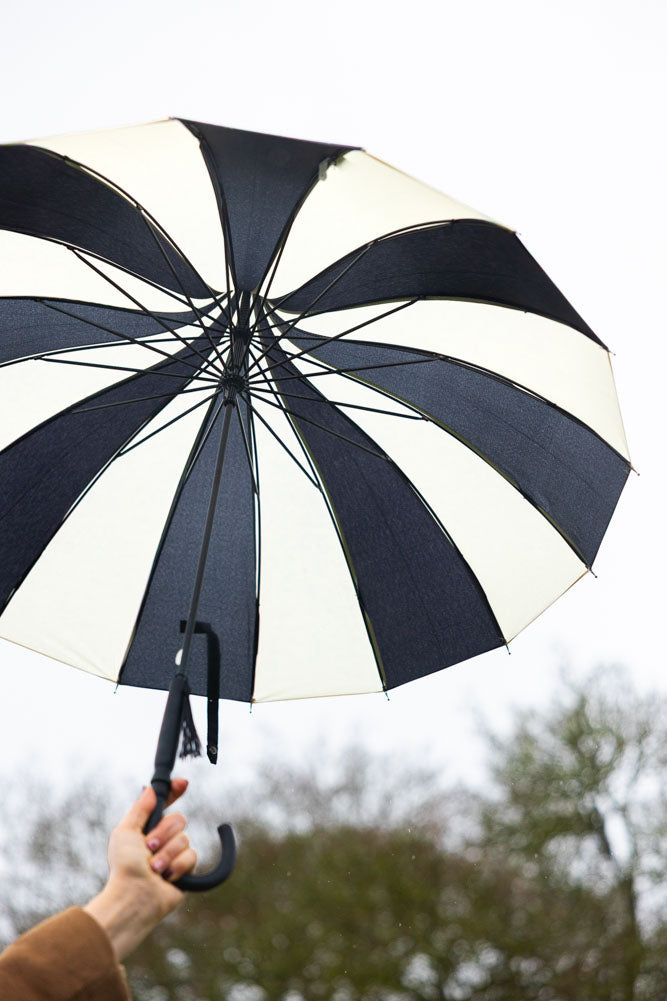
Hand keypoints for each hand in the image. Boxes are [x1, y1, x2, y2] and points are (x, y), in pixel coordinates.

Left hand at [84, 781, 196, 960]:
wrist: (133, 897)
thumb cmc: (124, 867)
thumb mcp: (125, 832)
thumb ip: (140, 808)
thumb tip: (150, 788)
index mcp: (147, 827)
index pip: (166, 803)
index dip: (175, 791)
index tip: (183, 783)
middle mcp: (162, 839)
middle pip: (178, 819)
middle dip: (163, 834)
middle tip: (148, 848)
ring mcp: (174, 854)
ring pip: (185, 839)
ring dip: (167, 854)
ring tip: (154, 869)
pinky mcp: (185, 870)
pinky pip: (192, 856)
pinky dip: (177, 866)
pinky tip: (166, 877)